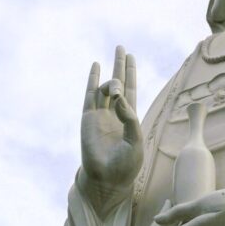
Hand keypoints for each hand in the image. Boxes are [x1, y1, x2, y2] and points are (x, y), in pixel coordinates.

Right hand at [79, 46, 142, 213]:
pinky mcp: (88, 118)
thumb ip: (130, 119)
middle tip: (121, 47)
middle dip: (120, 65)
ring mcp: (100, 114)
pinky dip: (93, 80)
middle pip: (118, 83)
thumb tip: (119, 99)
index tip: (131, 57)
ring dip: (112, 79)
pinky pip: (90, 95)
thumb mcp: (136, 140)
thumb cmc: (126, 164)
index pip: (130, 90)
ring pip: (106, 89)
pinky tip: (96, 66)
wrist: (108, 178)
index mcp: (129, 118)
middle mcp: (114, 113)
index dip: (130, 74)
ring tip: (115, 83)